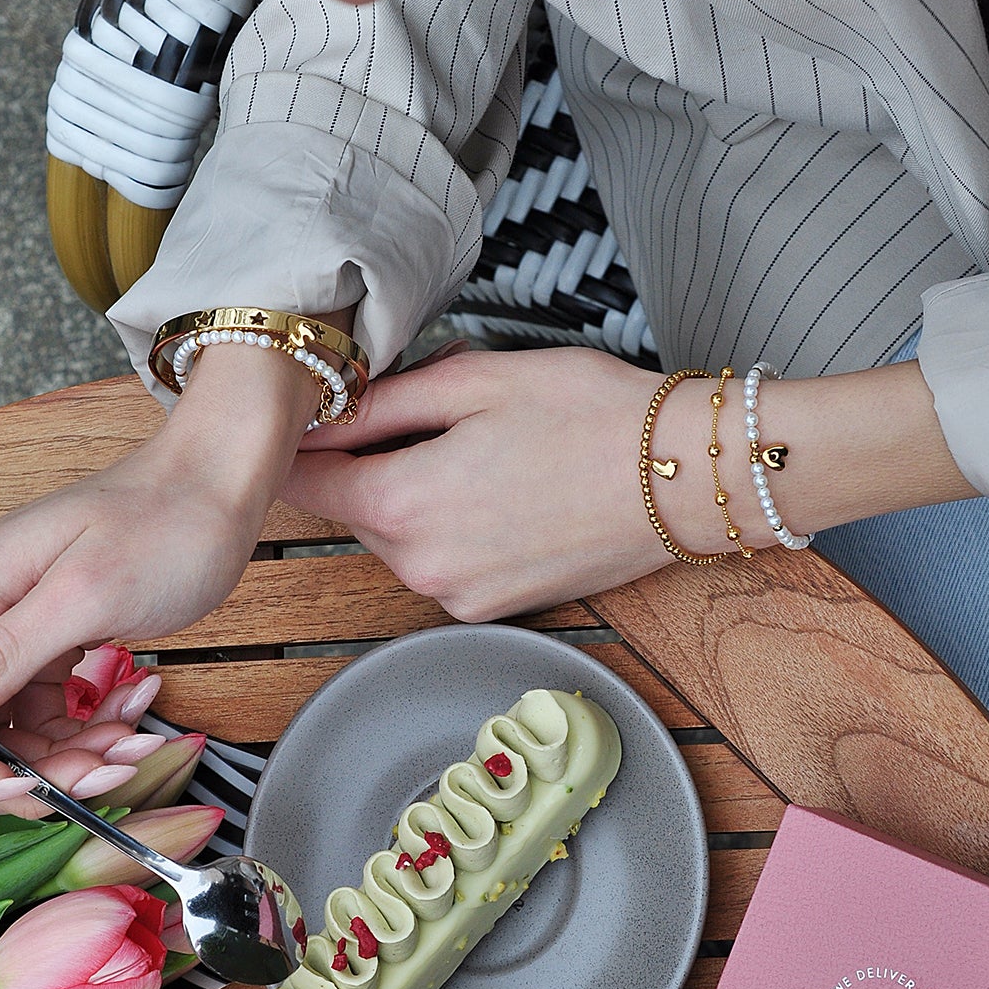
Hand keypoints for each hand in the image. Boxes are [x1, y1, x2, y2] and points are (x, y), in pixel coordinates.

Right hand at [0, 340, 321, 812]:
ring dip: (71, 756)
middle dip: (26, 771)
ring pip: (9, 735)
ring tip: (133, 741)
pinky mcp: (47, 641)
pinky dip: (92, 728)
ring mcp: (7, 629)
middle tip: (99, 770)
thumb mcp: (83, 597)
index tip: (7, 786)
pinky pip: (49, 713)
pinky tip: (136, 706)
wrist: (219, 483)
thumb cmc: (164, 521)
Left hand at [284, 346, 974, 624]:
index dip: (300, 443)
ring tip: (480, 444)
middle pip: (353, 512)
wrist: (689, 476)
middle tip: (422, 410)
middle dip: (370, 465)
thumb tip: (325, 412)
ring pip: (400, 538)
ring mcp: (460, 596)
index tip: (308, 413)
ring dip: (415, 494)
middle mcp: (422, 567)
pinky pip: (445, 561)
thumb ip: (383, 401)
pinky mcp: (497, 608)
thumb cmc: (596, 416)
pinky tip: (506, 484)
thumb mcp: (476, 380)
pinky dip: (456, 525)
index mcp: (404, 505)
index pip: (304, 484)